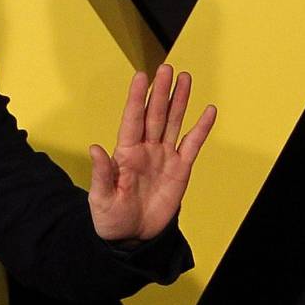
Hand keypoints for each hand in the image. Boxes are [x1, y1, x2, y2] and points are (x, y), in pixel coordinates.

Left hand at [88, 64, 216, 241]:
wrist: (133, 237)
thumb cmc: (112, 217)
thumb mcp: (101, 197)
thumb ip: (101, 173)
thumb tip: (95, 148)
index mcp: (125, 153)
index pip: (132, 119)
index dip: (136, 98)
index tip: (141, 76)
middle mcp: (145, 149)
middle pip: (155, 115)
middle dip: (160, 91)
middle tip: (166, 67)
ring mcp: (163, 157)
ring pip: (173, 123)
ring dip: (179, 101)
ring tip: (184, 78)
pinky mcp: (180, 170)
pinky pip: (192, 145)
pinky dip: (201, 128)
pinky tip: (208, 111)